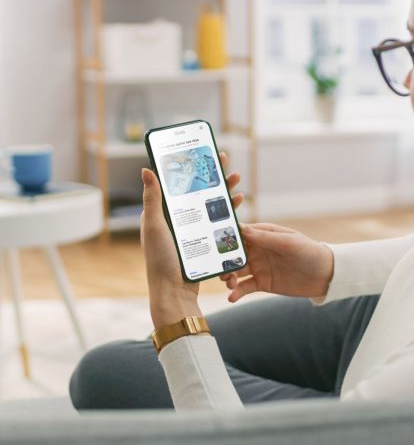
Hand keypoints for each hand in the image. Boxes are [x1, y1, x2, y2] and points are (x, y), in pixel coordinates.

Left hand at [140, 151, 243, 328]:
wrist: (175, 292)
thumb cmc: (160, 260)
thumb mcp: (155, 226)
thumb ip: (153, 199)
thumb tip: (146, 169)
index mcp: (164, 213)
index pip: (179, 183)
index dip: (192, 166)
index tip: (202, 152)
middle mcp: (178, 220)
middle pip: (199, 191)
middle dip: (213, 174)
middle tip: (225, 159)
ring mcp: (192, 231)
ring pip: (211, 205)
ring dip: (224, 191)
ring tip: (237, 180)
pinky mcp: (204, 242)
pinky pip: (218, 223)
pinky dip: (228, 212)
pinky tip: (237, 205)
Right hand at [220, 223, 333, 301]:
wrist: (325, 275)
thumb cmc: (309, 252)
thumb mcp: (289, 242)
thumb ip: (266, 238)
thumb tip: (242, 229)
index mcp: (263, 234)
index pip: (240, 233)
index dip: (225, 236)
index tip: (212, 242)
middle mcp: (257, 250)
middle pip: (232, 254)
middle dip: (222, 260)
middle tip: (219, 268)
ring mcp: (258, 267)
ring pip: (235, 271)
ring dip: (227, 276)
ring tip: (229, 283)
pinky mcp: (262, 283)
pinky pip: (244, 287)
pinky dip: (236, 292)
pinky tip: (231, 297)